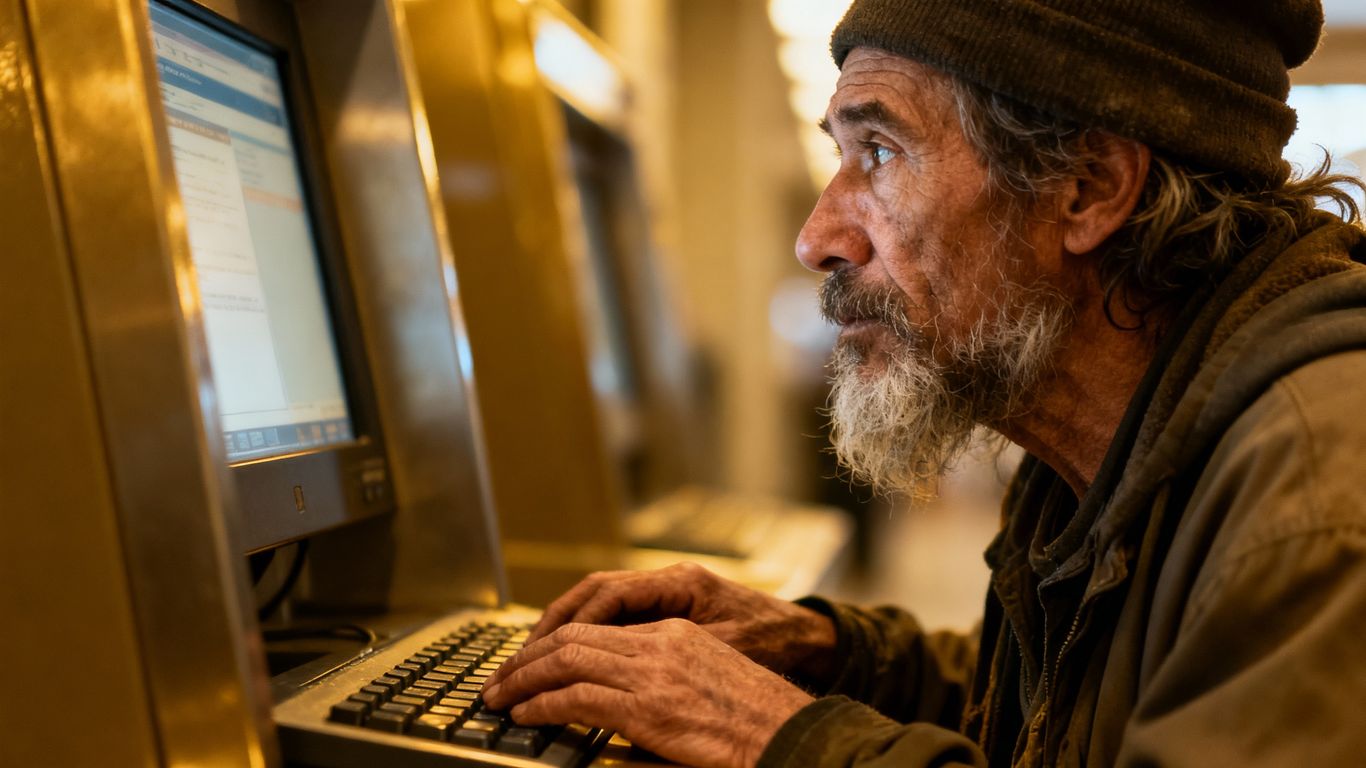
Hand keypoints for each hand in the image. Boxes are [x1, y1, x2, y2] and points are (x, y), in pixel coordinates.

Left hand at [483, 619, 813, 767]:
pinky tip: (527, 714)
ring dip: (524, 679)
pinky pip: (578, 697)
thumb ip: (659, 677)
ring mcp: (653, 673)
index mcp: (672, 632)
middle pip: (571, 635)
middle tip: (499, 680)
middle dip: (526, 658)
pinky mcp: (649, 707)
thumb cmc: (754, 718)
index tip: (526, 663)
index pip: (594, 626)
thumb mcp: (704, 679)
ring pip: (566, 659)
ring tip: (500, 698)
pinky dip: (543, 704)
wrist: (789, 732)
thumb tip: (612, 700)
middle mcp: (659, 643)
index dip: (550, 642)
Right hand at [528, 562, 836, 682]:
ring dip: (563, 629)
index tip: (543, 651)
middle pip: (593, 594)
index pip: (608, 595)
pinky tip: (566, 658)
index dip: (571, 623)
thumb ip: (674, 652)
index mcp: (680, 582)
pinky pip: (613, 617)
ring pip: (598, 603)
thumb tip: (620, 663)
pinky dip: (586, 635)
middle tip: (521, 659)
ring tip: (531, 660)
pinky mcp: (666, 609)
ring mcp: (665, 592)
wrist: (804, 635)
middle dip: (552, 625)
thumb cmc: (773, 641)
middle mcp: (667, 580)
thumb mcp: (725, 650)